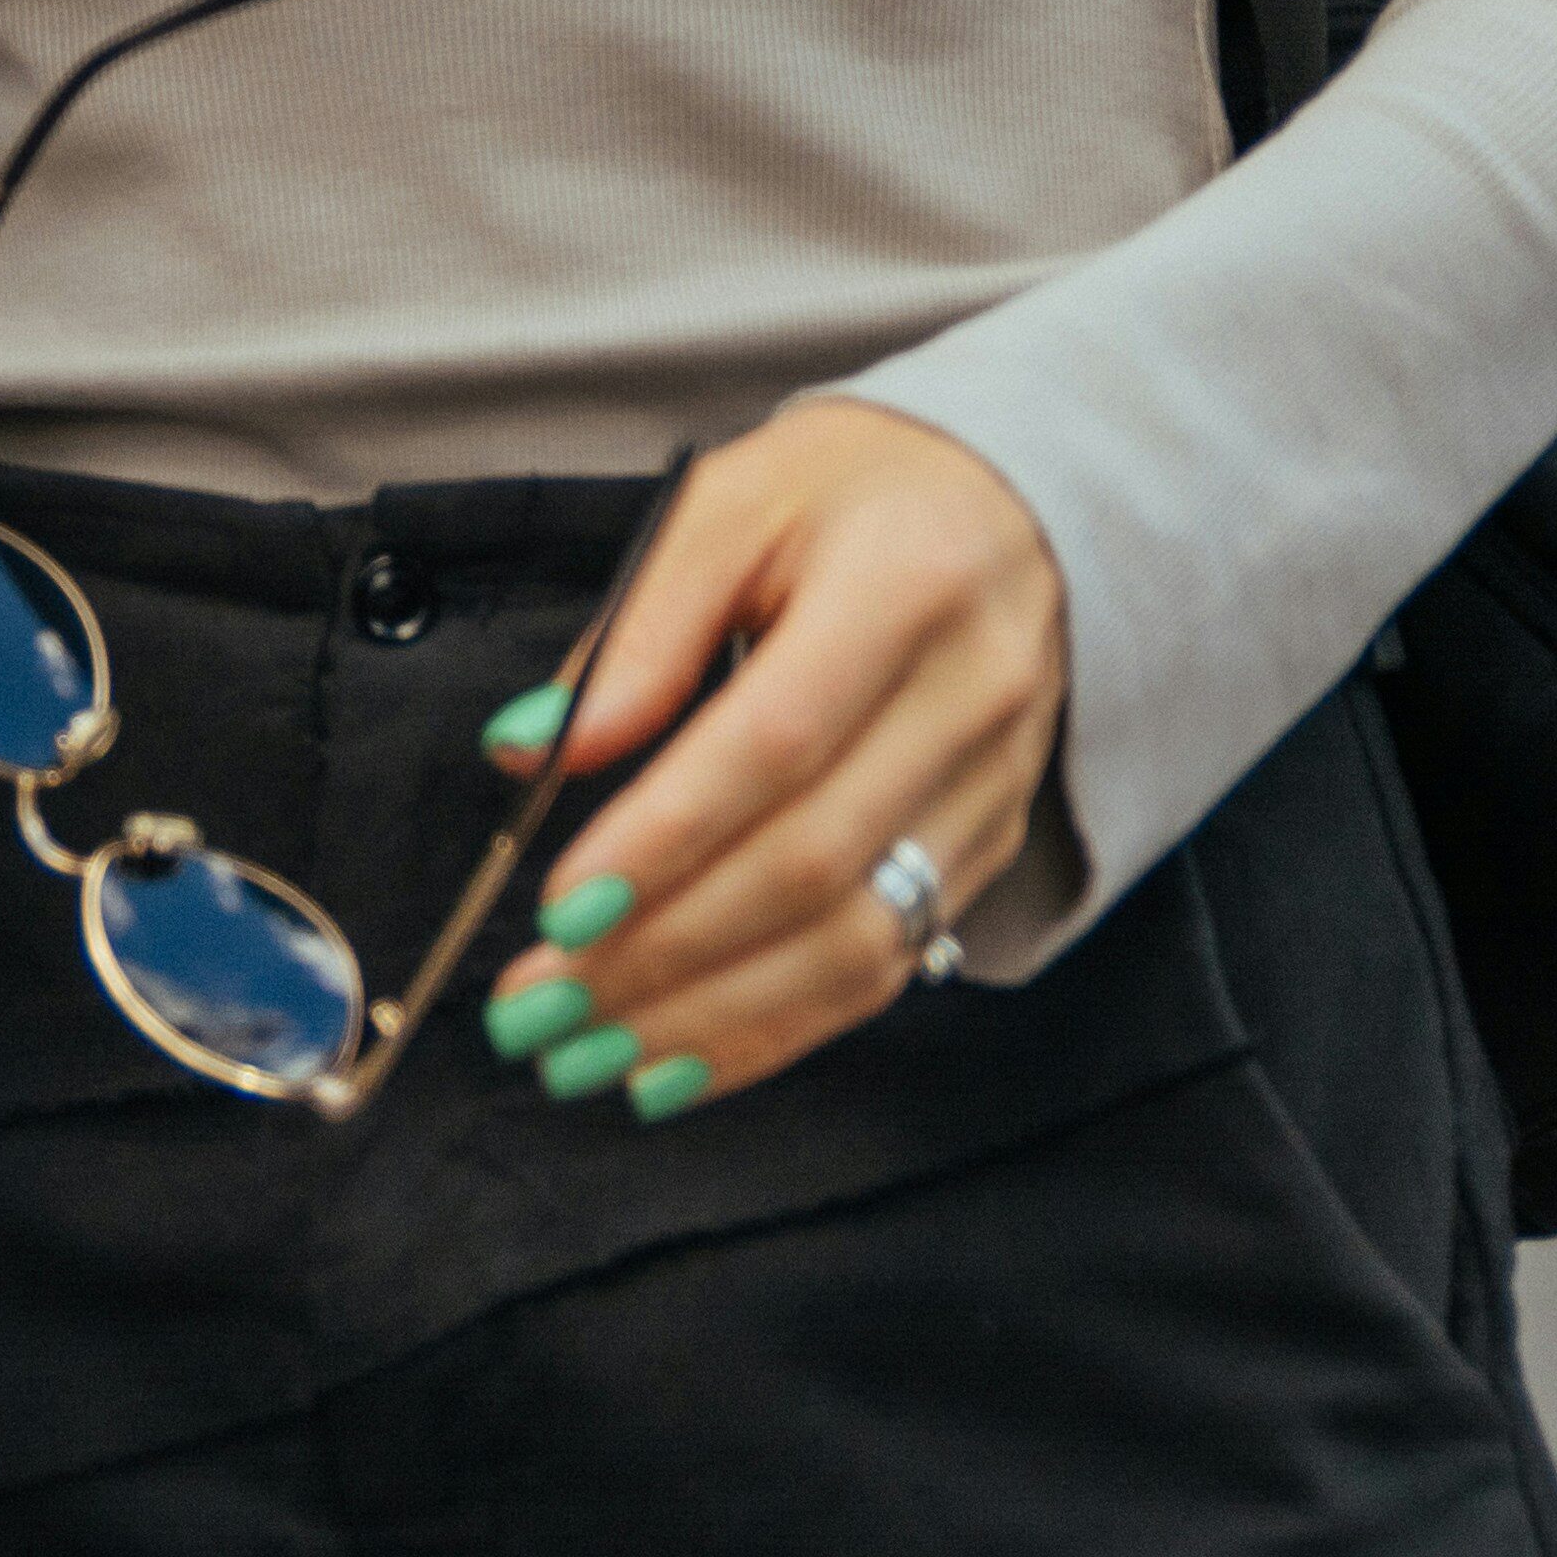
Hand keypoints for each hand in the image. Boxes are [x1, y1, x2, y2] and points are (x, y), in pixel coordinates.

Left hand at [481, 399, 1062, 1117]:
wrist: (1024, 504)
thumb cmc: (856, 495)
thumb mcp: (736, 501)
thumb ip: (640, 629)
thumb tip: (531, 751)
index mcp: (906, 583)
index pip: (777, 740)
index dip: (665, 836)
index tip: (559, 908)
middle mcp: (972, 696)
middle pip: (812, 861)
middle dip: (662, 953)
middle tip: (538, 1008)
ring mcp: (994, 786)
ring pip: (855, 942)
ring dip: (709, 1018)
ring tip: (586, 1056)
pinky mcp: (990, 848)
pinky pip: (886, 966)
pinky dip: (775, 1029)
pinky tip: (676, 1060)